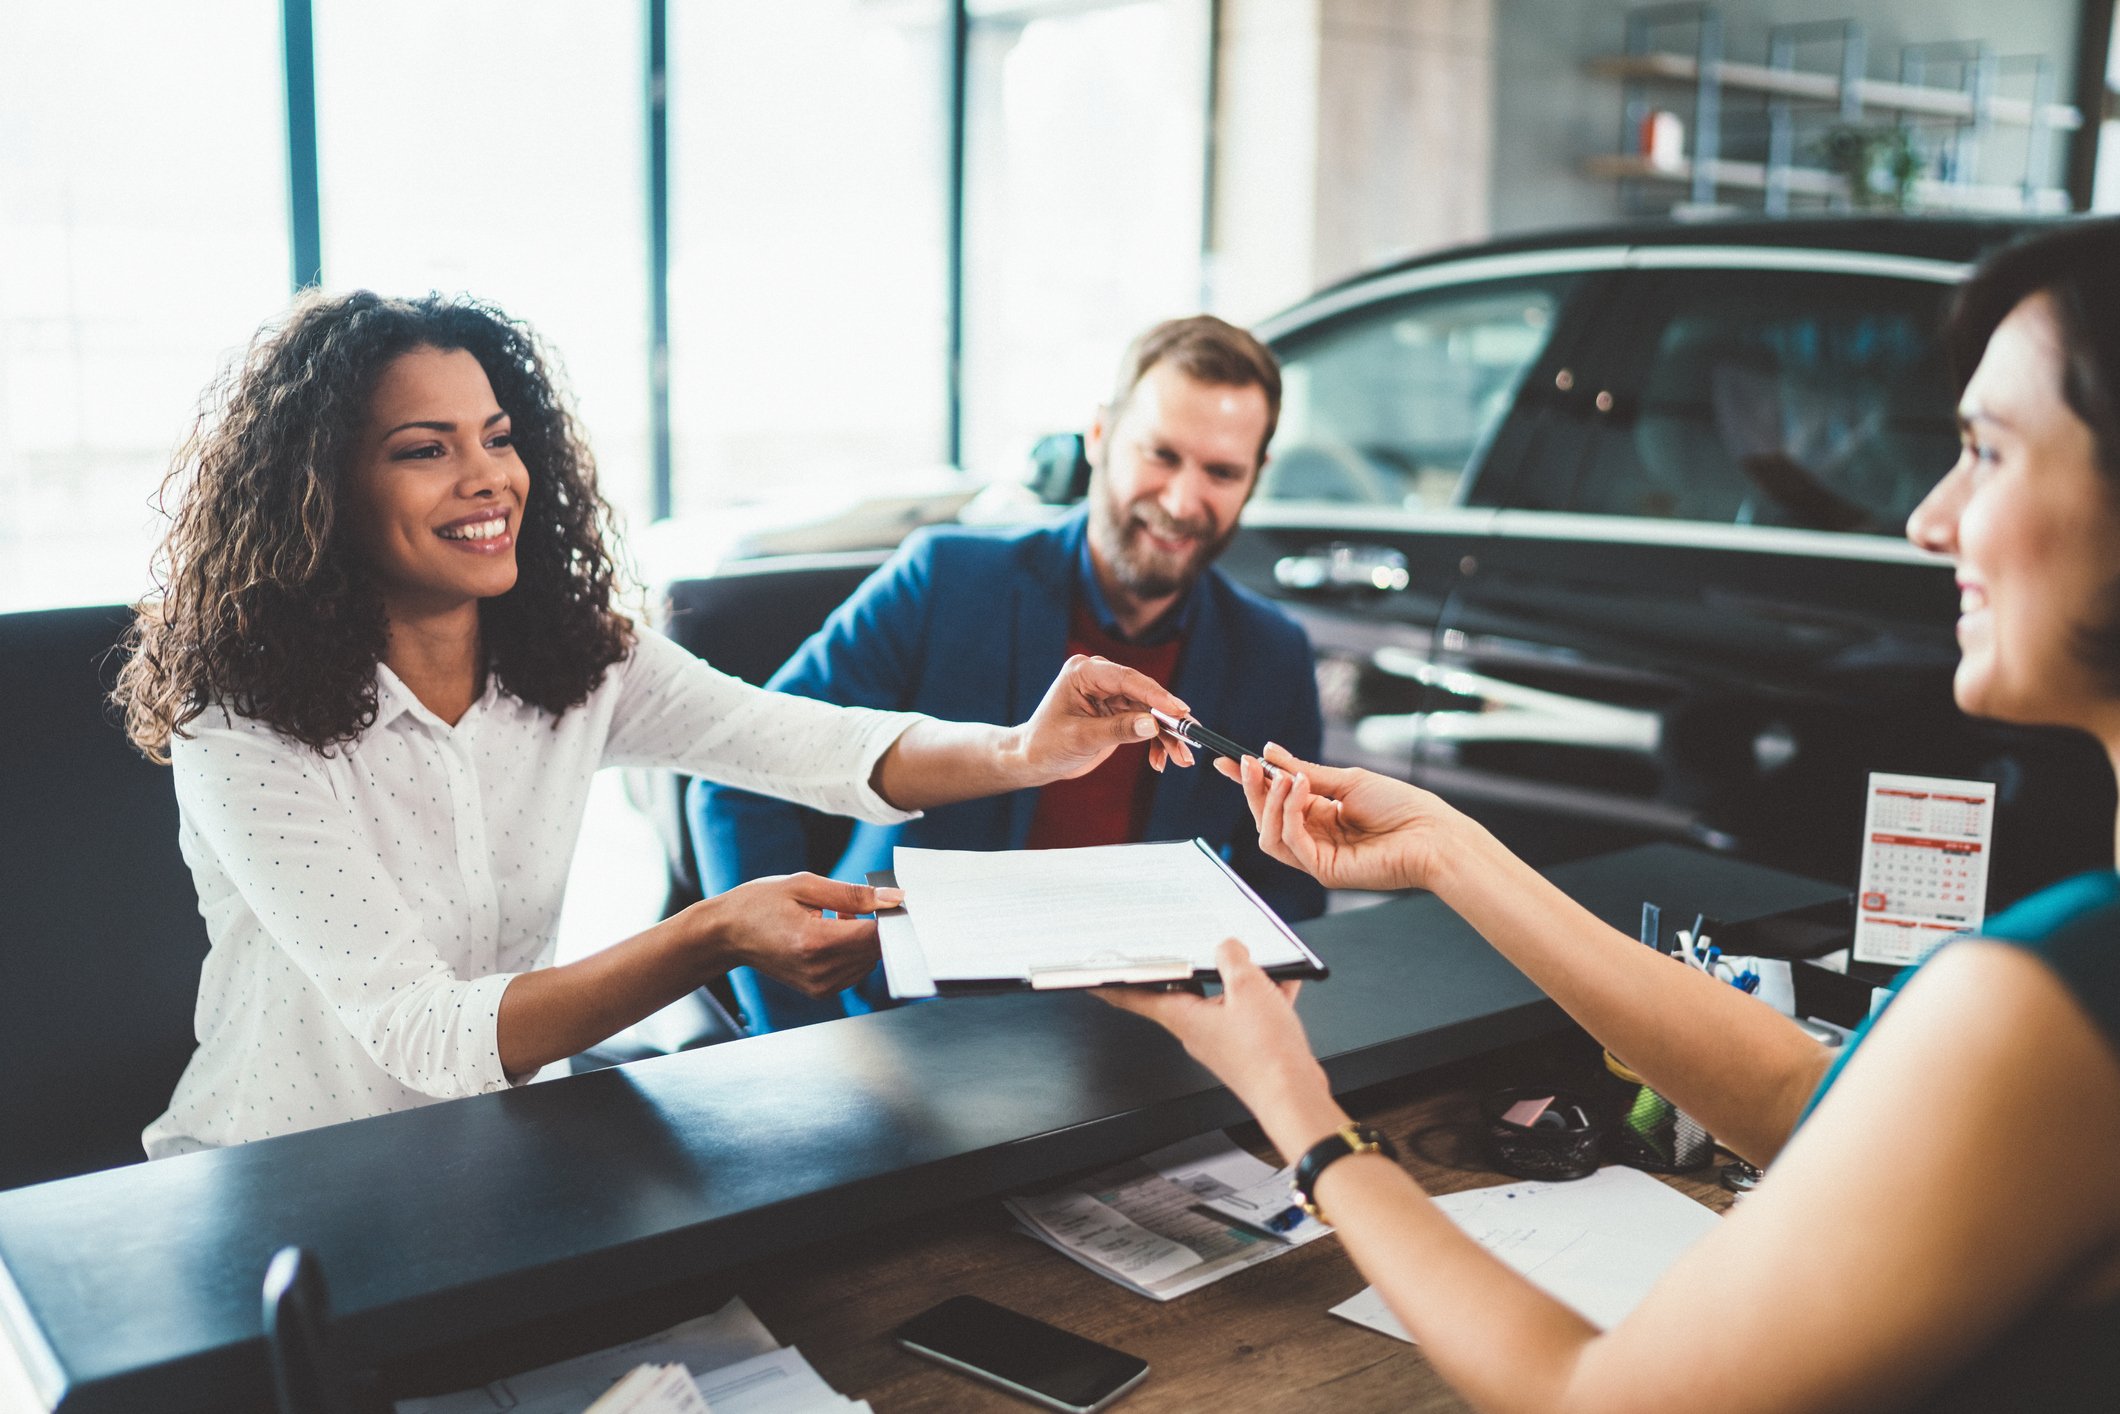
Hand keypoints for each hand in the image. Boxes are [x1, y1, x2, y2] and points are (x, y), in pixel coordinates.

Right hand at [697, 873, 896, 998]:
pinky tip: (830, 933)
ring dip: (863, 938)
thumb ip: (853, 894)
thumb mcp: (805, 885)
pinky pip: (855, 970)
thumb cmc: (760, 903)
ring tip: (833, 917)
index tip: (890, 900)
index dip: (891, 917)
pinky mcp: (820, 991)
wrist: (727, 934)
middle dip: (876, 925)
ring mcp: (820, 985)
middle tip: (851, 903)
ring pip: (869, 961)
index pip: (876, 936)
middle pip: (875, 951)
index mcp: (815, 942)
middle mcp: (820, 970)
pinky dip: (853, 951)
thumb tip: (893, 898)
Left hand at [1016, 654, 1194, 782]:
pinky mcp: (1118, 712)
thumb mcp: (1081, 738)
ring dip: (1167, 736)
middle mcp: (1101, 678)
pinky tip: (1161, 762)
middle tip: (1190, 738)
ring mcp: (1111, 694)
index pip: (1127, 679)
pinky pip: (1145, 723)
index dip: (1156, 695)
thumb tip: (1153, 724)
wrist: (1034, 760)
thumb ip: (1117, 730)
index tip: (1180, 711)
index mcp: (1085, 672)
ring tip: (1182, 760)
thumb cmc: (1047, 744)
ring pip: (1150, 711)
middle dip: (1168, 720)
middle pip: (1145, 695)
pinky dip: (1155, 742)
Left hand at [1096, 939, 1346, 1159]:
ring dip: (1237, 979)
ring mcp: (1223, 1041)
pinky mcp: (1247, 1048)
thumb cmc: (1266, 1055)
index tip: (1093, 978)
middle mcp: (1198, 1031)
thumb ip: (1233, 960)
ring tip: (1255, 960)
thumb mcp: (1248, 988)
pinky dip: (1264, 996)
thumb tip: (1228, 947)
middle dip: (1190, 967)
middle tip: (1186, 945)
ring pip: (1223, 999)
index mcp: (1184, 1018)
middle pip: (1183, 992)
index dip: (1113, 986)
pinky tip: (1283, 982)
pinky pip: (1250, 1013)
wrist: (1294, 1095)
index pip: (1136, 997)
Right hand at [1217, 745, 1460, 893]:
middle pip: (1265, 819)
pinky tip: (1300, 790)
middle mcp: (1315, 838)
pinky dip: (1289, 813)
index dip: (1250, 783)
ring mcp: (1317, 858)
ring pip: (1269, 835)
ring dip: (1270, 802)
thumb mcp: (1347, 781)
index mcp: (1321, 815)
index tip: (1229, 761)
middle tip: (1247, 764)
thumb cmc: (1401, 807)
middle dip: (1252, 791)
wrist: (1433, 834)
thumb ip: (1304, 772)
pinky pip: (1290, 843)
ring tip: (1283, 777)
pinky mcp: (1324, 870)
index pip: (1275, 800)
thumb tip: (1270, 752)